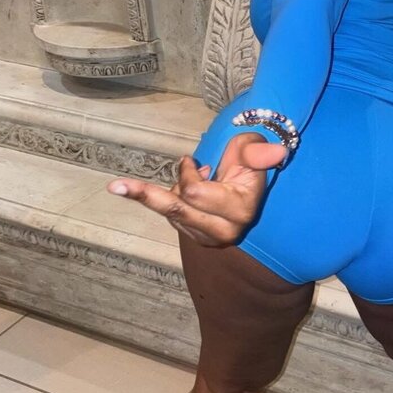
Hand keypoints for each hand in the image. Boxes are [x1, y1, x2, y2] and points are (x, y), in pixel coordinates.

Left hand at [106, 133, 286, 247]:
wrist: (251, 188)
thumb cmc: (250, 164)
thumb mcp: (253, 152)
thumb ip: (258, 152)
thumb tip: (278, 152)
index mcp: (240, 210)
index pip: (195, 193)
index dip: (187, 172)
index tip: (189, 159)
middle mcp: (224, 231)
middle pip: (175, 210)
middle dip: (146, 194)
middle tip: (114, 186)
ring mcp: (209, 238)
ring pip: (172, 213)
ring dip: (174, 190)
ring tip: (193, 177)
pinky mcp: (197, 240)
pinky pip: (173, 218)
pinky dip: (175, 200)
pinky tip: (189, 191)